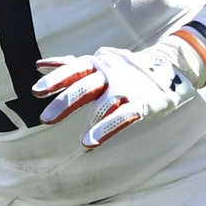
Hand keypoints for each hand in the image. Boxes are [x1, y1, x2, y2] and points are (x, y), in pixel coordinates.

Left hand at [35, 42, 194, 149]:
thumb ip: (70, 66)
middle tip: (46, 119)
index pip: (74, 69)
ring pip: (106, 103)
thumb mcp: (98, 62)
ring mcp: (126, 88)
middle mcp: (110, 73)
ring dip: (92, 122)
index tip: (36, 92)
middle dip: (66, 102)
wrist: (169, 67)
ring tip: (81, 143)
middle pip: (85, 86)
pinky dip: (109, 128)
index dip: (56, 80)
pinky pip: (124, 116)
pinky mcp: (142, 103)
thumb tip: (40, 65)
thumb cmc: (125, 68)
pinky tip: (94, 142)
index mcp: (97, 64)